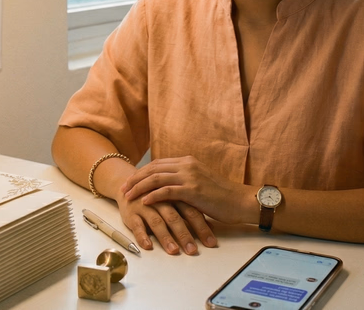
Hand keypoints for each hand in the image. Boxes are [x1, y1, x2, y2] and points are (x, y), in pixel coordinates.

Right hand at [115, 186, 217, 254]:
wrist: (129, 185)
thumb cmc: (157, 196)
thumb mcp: (175, 200)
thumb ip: (191, 212)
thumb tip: (212, 228)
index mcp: (175, 195)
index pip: (191, 212)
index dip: (201, 227)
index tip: (211, 243)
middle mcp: (161, 200)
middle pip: (174, 217)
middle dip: (185, 235)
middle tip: (193, 250)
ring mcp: (145, 206)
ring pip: (156, 222)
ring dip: (165, 237)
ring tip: (174, 251)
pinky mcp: (131, 213)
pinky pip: (136, 225)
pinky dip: (142, 236)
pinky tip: (148, 246)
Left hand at [120, 156, 252, 225]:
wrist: (240, 201)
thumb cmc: (222, 196)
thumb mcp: (200, 182)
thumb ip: (184, 180)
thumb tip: (167, 186)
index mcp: (187, 161)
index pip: (157, 164)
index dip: (141, 172)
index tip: (129, 181)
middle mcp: (187, 165)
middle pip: (153, 168)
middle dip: (135, 179)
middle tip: (122, 189)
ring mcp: (189, 176)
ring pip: (156, 178)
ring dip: (139, 187)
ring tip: (128, 196)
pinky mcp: (193, 190)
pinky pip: (166, 191)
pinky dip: (152, 196)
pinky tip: (144, 202)